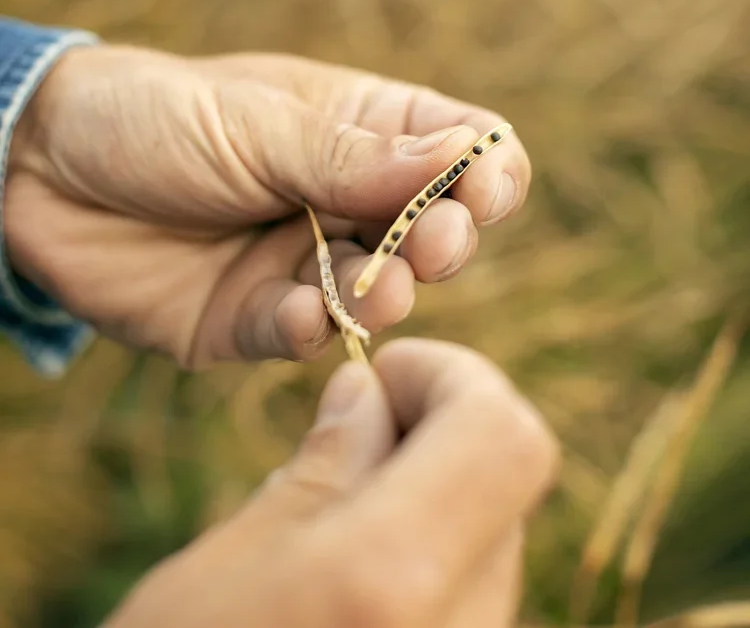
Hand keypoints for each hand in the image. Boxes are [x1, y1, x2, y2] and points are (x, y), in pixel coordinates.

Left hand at [6, 45, 529, 366]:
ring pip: (382, 292)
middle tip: (434, 246)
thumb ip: (351, 155)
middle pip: (438, 227)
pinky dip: (309, 331)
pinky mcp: (254, 319)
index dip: (487, 170)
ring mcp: (304, 261)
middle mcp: (345, 198)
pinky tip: (296, 315)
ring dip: (391, 293)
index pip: (462, 147)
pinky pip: (303, 337)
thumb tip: (465, 157)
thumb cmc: (155, 117)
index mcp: (361, 128)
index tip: (483, 192)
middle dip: (447, 240)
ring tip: (382, 287)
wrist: (41, 170)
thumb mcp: (257, 124)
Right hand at [104, 339, 558, 627]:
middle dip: (437, 431)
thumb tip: (370, 393)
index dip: (456, 380)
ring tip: (334, 517)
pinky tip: (352, 578)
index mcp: (395, 580)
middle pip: (504, 485)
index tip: (382, 377)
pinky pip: (474, 602)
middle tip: (349, 434)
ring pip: (494, 543)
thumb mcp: (229, 563)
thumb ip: (322, 469)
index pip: (506, 436)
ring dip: (433, 496)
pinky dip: (430, 557)